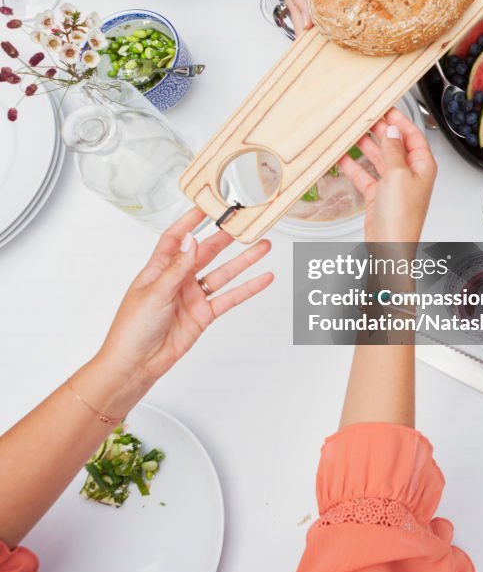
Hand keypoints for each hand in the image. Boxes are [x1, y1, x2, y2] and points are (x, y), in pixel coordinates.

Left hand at [96, 208, 272, 397]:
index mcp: (158, 269)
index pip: (176, 238)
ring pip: (223, 273)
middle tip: (244, 223)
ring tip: (262, 246)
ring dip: (243, 260)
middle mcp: (177, 280)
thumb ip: (177, 268)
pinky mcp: (204, 315)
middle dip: (225, 237)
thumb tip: (192, 240)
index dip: (191, 220)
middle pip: (206, 252)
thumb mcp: (154, 293)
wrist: (135, 366)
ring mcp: (192, 297)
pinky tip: (262, 279)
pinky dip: (247, 289)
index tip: (208, 205)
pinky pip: (229, 298)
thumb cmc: (131, 330)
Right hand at [338, 107, 436, 243]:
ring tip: (353, 131)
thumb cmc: (402, 217)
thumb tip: (391, 131)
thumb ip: (393, 151)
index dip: (400, 121)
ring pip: (379, 158)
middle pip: (395, 145)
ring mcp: (393, 184)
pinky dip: (354, 165)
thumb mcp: (398, 175)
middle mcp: (409, 174)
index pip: (413, 136)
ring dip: (366, 145)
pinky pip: (365, 174)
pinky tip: (343, 155)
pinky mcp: (378, 195)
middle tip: (367, 116)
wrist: (389, 246)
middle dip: (381, 130)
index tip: (387, 108)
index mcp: (422, 166)